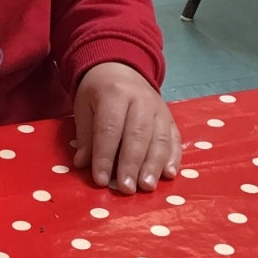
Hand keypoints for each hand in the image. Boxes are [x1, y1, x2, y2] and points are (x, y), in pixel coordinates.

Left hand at [73, 62, 181, 193]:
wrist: (122, 69)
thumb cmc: (99, 92)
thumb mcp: (84, 107)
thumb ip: (85, 136)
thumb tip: (82, 164)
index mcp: (115, 94)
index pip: (110, 129)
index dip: (105, 156)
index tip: (100, 180)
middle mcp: (141, 101)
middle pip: (138, 136)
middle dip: (131, 165)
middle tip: (126, 189)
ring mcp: (160, 110)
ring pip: (160, 139)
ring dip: (154, 166)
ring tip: (147, 187)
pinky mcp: (171, 119)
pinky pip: (175, 139)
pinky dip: (173, 158)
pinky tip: (168, 174)